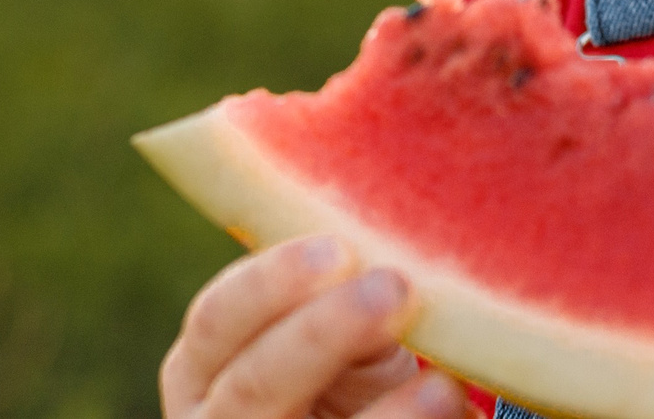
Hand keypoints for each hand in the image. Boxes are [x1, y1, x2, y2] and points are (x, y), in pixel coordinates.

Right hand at [160, 234, 466, 418]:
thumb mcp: (334, 342)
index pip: (216, 319)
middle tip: (394, 289)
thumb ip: (345, 312)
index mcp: (201, 371)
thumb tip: (390, 284)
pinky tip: (452, 413)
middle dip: (322, 335)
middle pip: (254, 384)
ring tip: (444, 386)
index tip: (340, 250)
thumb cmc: (337, 373)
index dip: (272, 283)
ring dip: (384, 417)